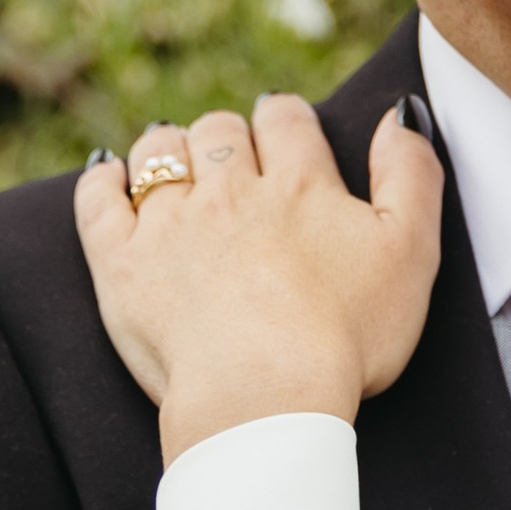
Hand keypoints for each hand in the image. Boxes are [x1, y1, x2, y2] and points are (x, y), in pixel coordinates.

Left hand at [75, 94, 443, 461]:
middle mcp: (229, 191)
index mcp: (300, 186)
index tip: (285, 133)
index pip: (286, 120)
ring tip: (178, 168)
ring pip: (160, 154)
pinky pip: (98, 200)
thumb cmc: (347, 336)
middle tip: (234, 164)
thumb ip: (412, 175)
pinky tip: (110, 178)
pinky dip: (103, 181)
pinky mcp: (121, 263)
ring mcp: (169, 224)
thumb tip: (400, 114)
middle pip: (221, 132)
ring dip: (170, 150)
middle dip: (228, 137)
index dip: (286, 120)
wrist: (265, 395)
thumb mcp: (411, 253)